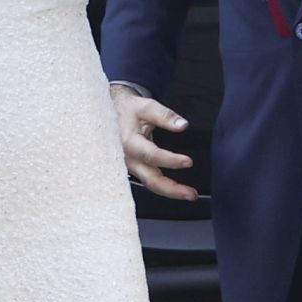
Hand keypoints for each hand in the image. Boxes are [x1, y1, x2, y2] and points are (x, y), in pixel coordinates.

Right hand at [110, 84, 197, 200]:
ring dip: (170, 191)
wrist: (110, 114)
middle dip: (172, 189)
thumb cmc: (127, 111)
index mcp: (129, 142)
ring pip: (150, 183)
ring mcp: (130, 166)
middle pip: (150, 179)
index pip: (151, 155)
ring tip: (189, 194)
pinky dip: (163, 187)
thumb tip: (183, 125)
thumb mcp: (145, 107)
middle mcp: (128, 159)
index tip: (188, 162)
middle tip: (191, 194)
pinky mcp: (134, 169)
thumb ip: (165, 116)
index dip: (170, 160)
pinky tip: (176, 189)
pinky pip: (149, 181)